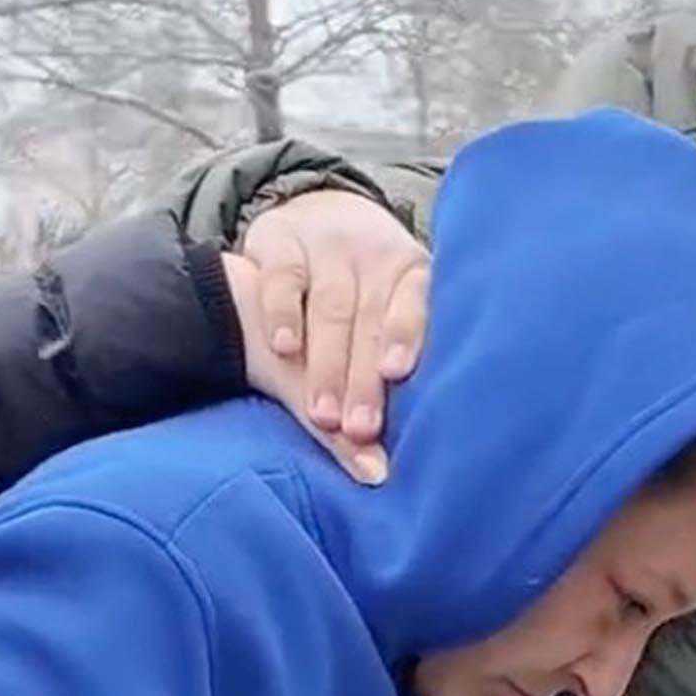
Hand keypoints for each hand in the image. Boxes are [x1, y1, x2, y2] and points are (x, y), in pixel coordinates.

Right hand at [231, 188, 429, 477]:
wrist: (310, 222)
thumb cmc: (356, 299)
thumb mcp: (376, 328)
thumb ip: (376, 391)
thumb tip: (379, 474)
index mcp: (410, 271)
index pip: (414, 301)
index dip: (406, 335)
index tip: (396, 374)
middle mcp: (372, 255)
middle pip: (369, 318)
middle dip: (361, 379)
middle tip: (358, 429)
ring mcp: (326, 246)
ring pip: (331, 306)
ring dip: (327, 362)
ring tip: (323, 414)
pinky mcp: (281, 244)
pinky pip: (284, 279)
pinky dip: (284, 314)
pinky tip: (285, 348)